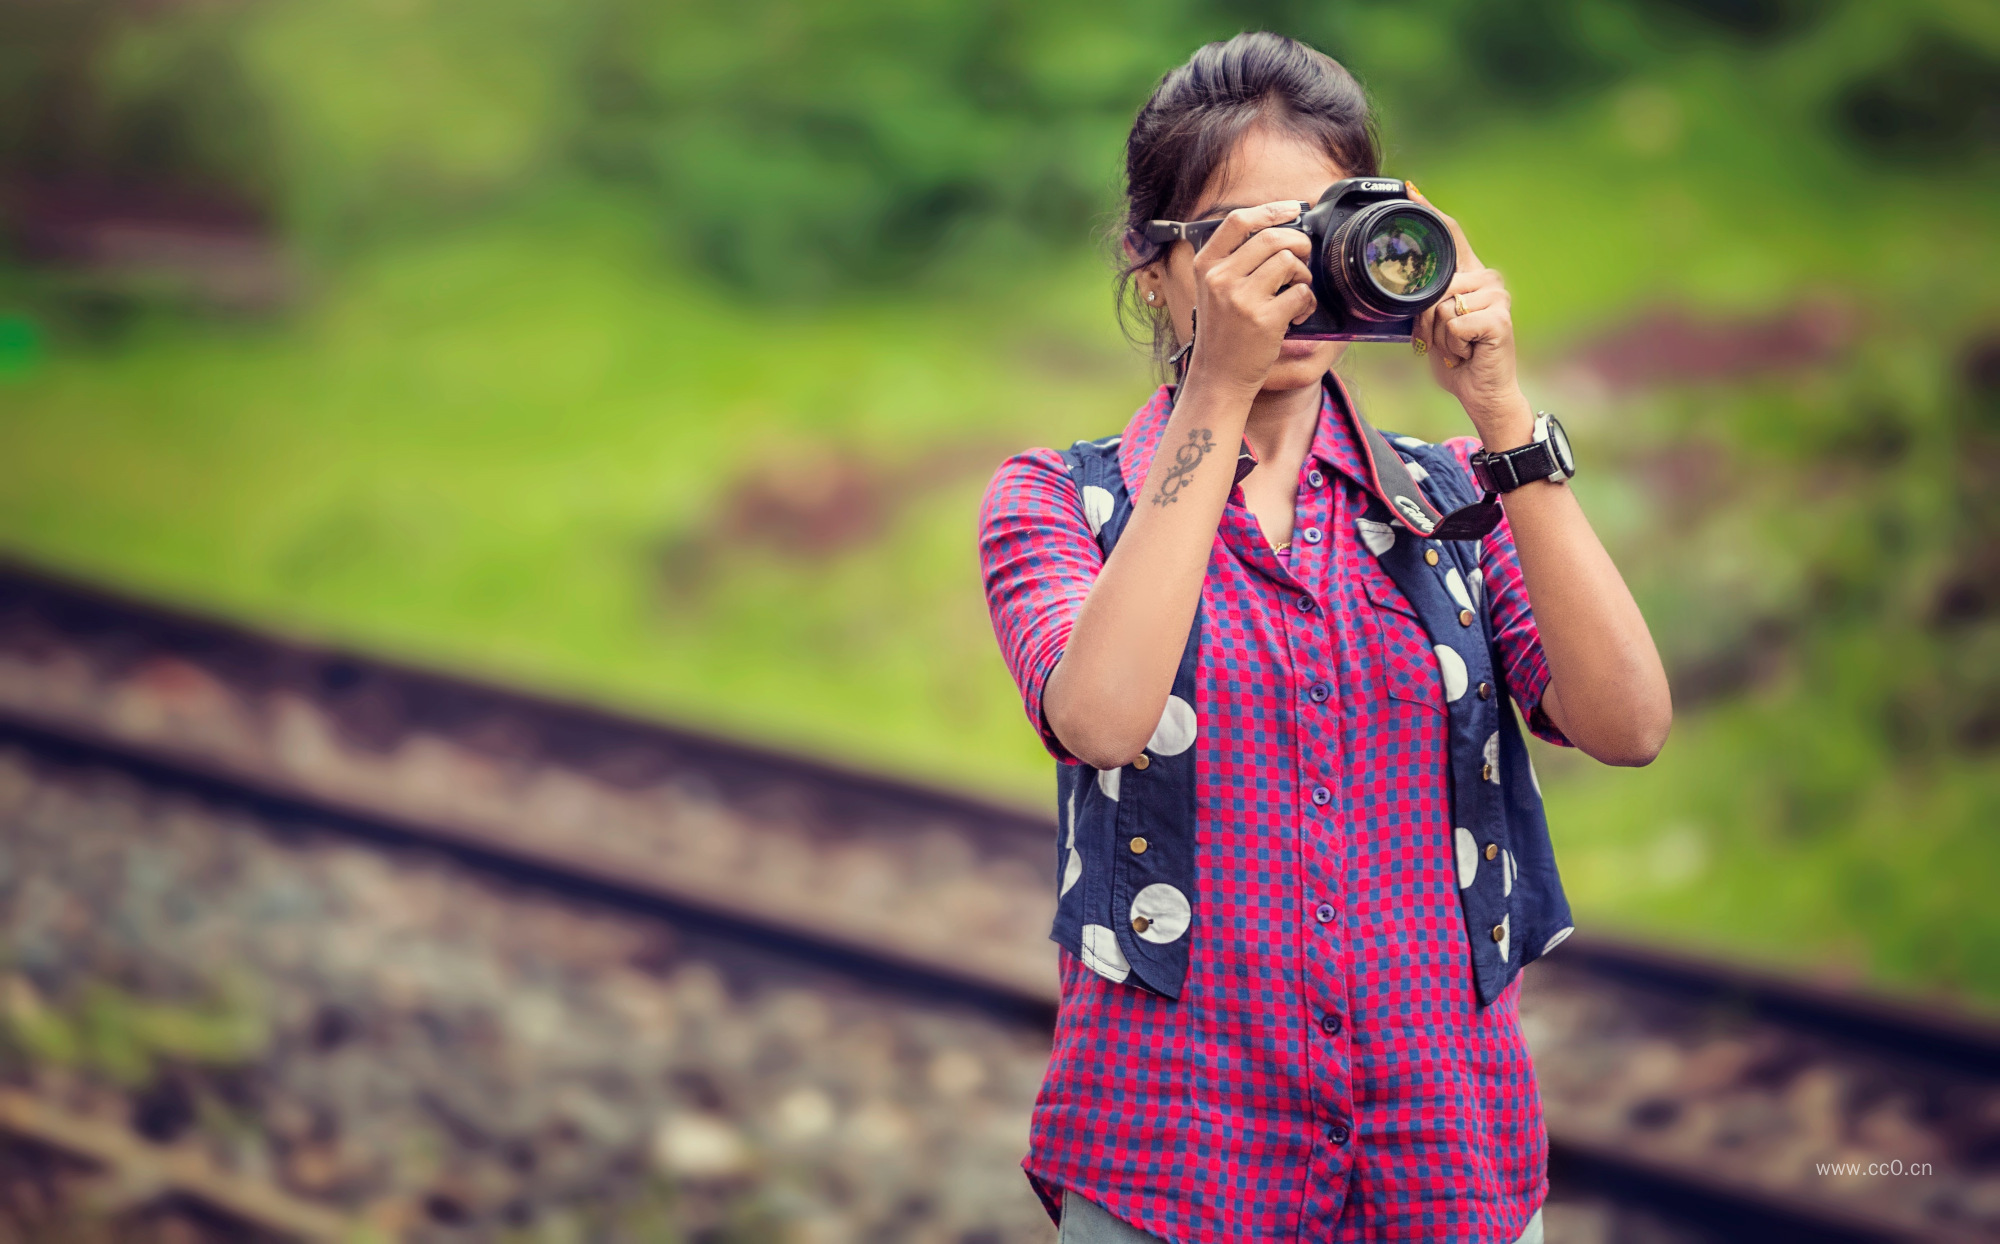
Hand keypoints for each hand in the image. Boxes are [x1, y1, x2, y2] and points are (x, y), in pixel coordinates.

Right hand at [1183, 201, 1318, 396]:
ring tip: (1296, 290)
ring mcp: (1241, 299)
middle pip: (1271, 238)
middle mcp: (1220, 279)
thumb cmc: (1222, 331)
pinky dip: (1307, 302)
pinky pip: (1301, 293)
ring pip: (1288, 262)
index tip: (1291, 210)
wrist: (1218, 377)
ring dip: (1303, 274)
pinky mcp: (1264, 320)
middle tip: (1304, 255)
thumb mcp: (1213, 289)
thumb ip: (1235, 260)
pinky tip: (1297, 314)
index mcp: (1206, 266)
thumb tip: (1278, 229)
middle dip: (1298, 242)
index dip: (1269, 210)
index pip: (1238, 221)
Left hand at [1407, 187, 1532, 444]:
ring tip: (1457, 347)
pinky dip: (1452, 346)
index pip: (1451, 235)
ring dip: (1440, 336)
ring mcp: (1497, 298)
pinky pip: (1453, 325)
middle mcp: (1488, 280)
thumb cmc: (1457, 358)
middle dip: (1427, 320)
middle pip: (1434, 284)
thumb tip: (1402, 287)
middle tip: (1445, 340)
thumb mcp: (1433, 324)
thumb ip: (1424, 300)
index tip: (1410, 191)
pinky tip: (1468, 352)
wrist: (1482, 392)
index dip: (1430, 212)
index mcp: (1471, 276)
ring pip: (1440, 307)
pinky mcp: (1498, 319)